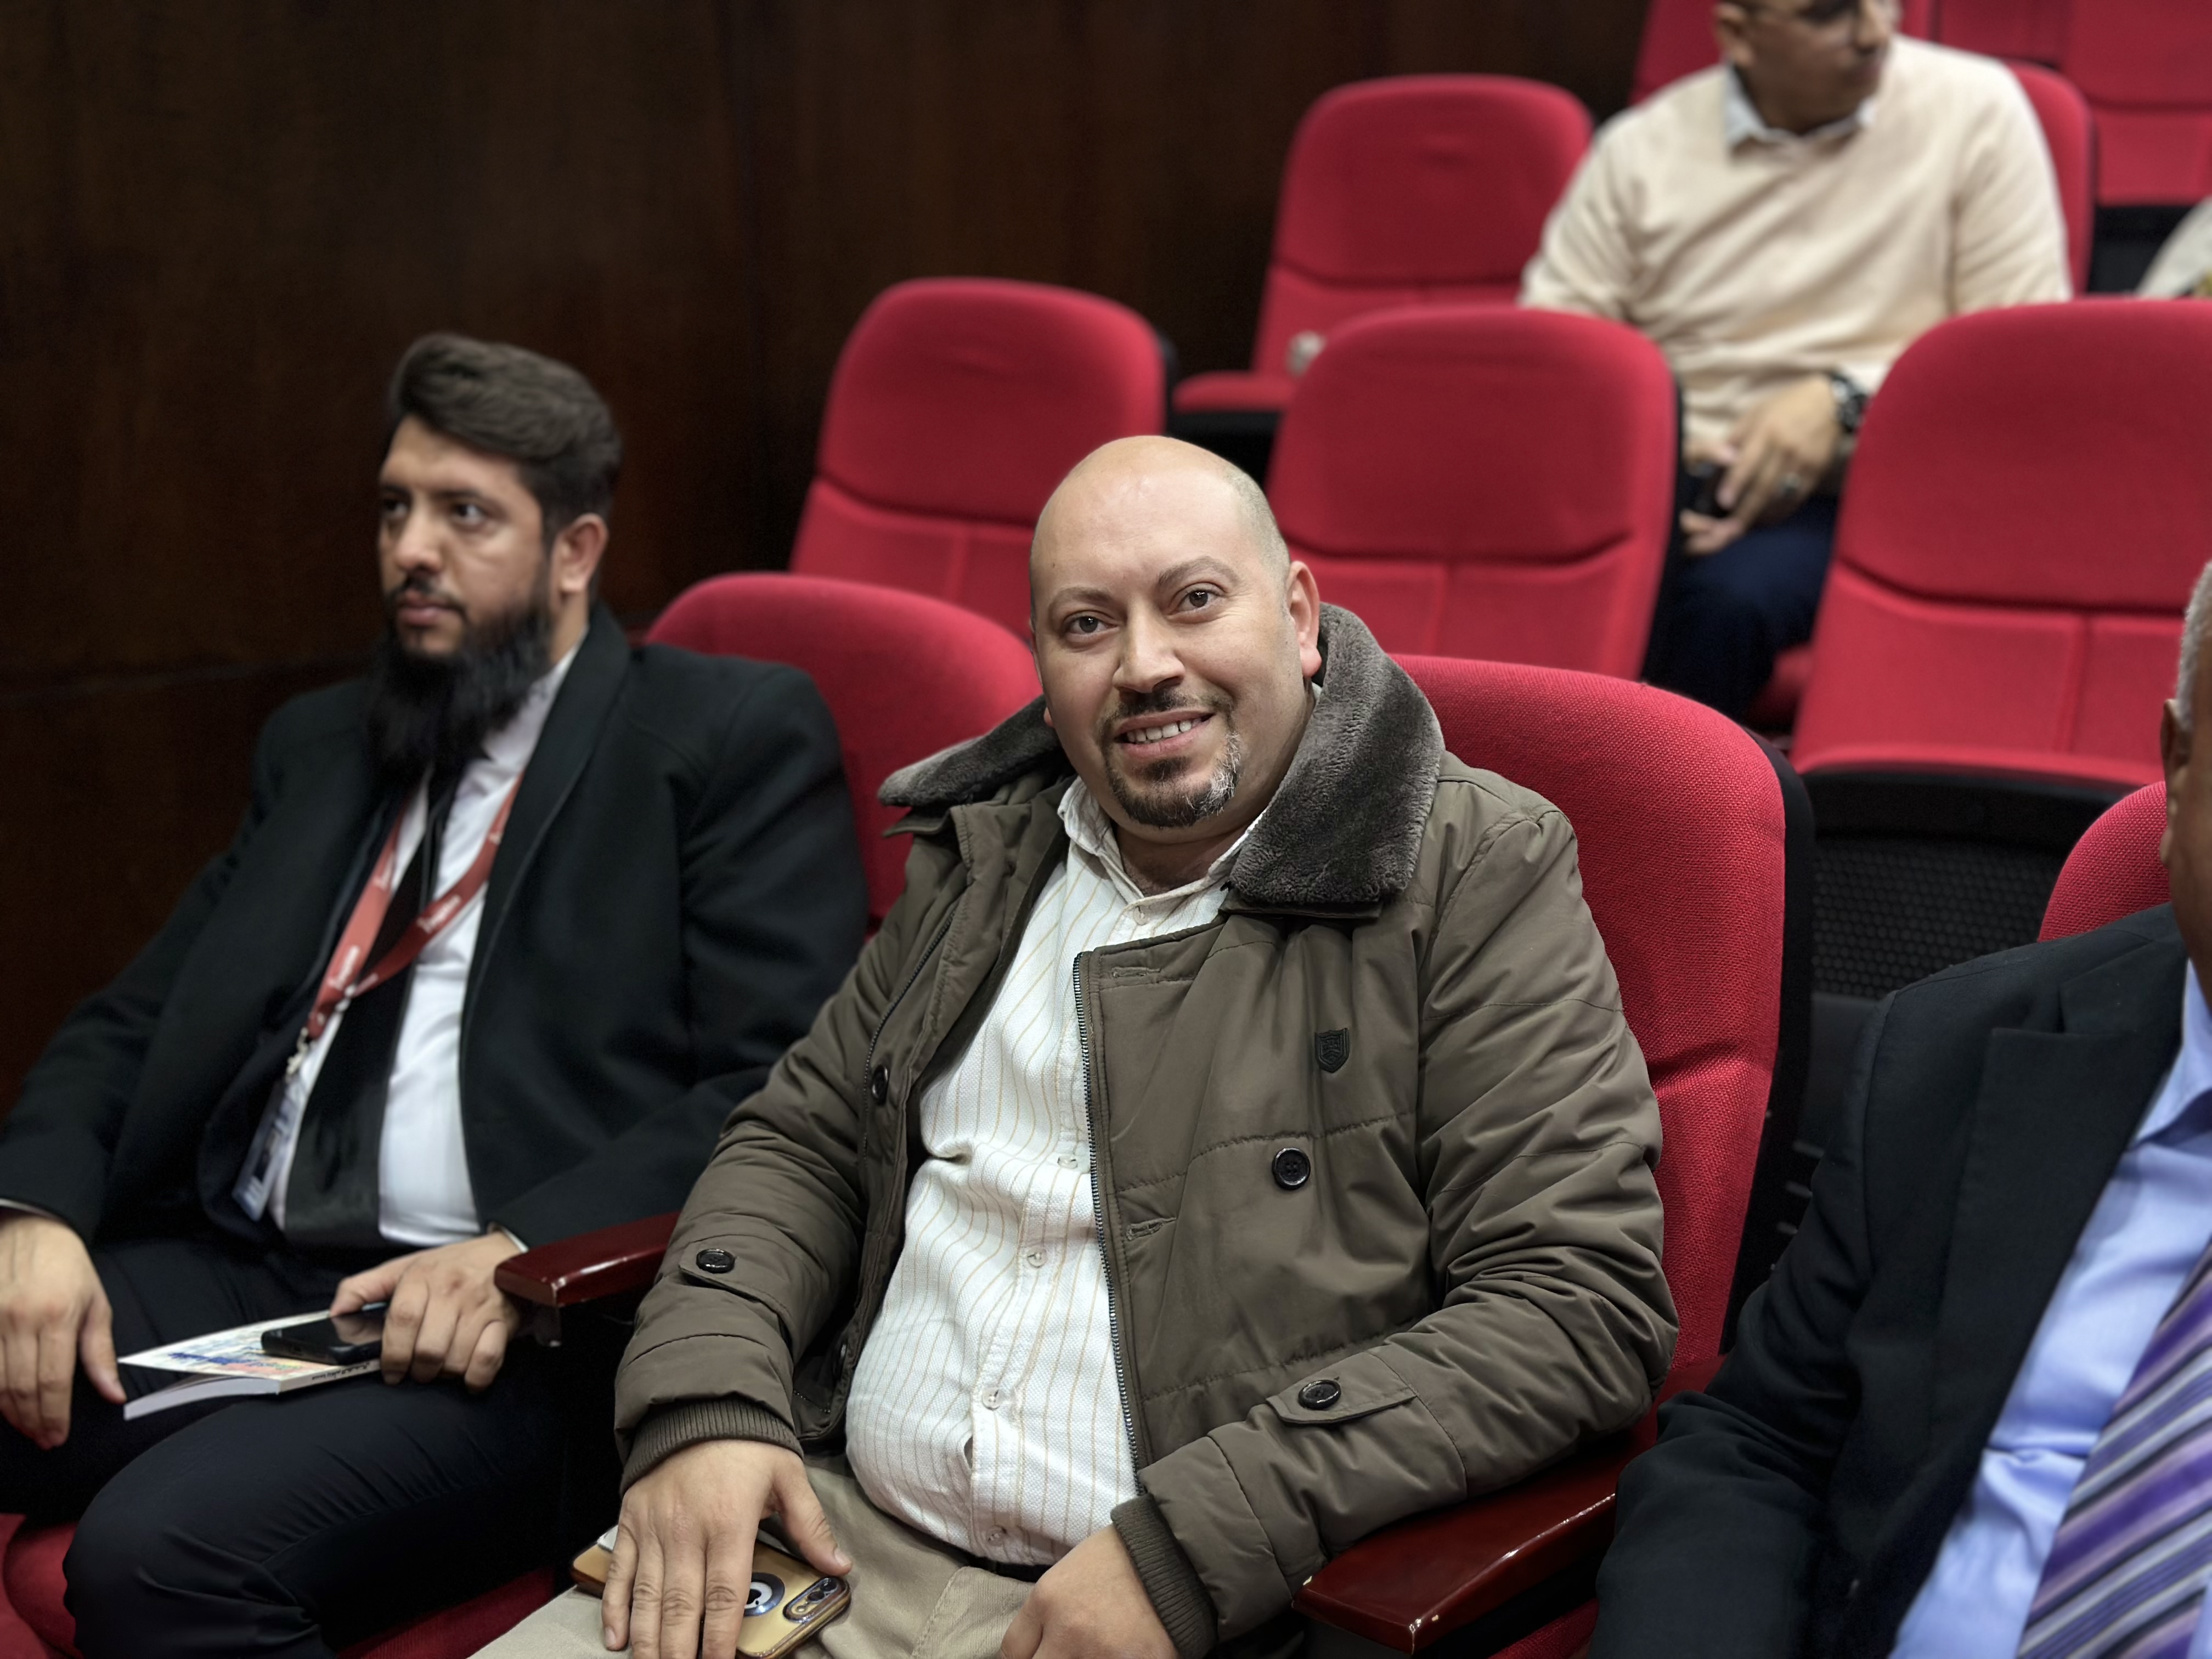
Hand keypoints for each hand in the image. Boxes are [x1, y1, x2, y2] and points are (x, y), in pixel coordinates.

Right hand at [0, 1213, 121, 1447]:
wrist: (31, 1229)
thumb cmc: (68, 1268)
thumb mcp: (96, 1305)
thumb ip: (100, 1353)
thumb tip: (112, 1394)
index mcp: (57, 1316)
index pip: (53, 1381)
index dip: (54, 1416)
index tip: (58, 1437)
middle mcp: (19, 1320)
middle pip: (20, 1388)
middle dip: (32, 1421)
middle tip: (44, 1439)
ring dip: (9, 1413)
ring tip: (26, 1427)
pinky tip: (1, 1405)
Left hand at [331, 1229, 523, 1389]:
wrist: (507, 1252)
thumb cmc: (452, 1266)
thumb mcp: (405, 1267)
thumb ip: (364, 1287)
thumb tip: (335, 1313)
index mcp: (422, 1276)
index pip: (401, 1320)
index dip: (392, 1353)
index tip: (390, 1371)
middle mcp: (451, 1290)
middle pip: (428, 1348)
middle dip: (418, 1370)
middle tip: (418, 1371)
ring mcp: (480, 1307)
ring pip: (455, 1359)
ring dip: (444, 1374)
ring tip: (441, 1368)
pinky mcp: (503, 1322)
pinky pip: (488, 1360)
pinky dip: (475, 1377)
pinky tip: (468, 1376)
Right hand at [603, 1438, 850, 1658]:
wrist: (697, 1402)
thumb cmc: (748, 1444)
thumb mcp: (787, 1476)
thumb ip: (810, 1525)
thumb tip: (841, 1566)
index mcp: (729, 1522)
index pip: (724, 1594)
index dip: (720, 1638)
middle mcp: (686, 1530)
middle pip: (681, 1606)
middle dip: (680, 1651)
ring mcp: (654, 1528)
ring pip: (647, 1596)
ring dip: (648, 1640)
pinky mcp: (630, 1521)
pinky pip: (619, 1572)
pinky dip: (614, 1608)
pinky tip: (616, 1640)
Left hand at [1002, 1525, 1175, 1658]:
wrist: (1177, 1552)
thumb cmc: (1122, 1557)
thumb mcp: (1069, 1574)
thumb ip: (1046, 1612)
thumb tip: (1037, 1648)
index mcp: (1047, 1601)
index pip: (1012, 1652)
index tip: (1036, 1657)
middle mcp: (1067, 1633)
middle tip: (1067, 1654)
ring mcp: (1100, 1655)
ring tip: (1096, 1651)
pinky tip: (1120, 1654)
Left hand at [1680, 375, 1842, 554]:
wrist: (1831, 402)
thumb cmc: (1786, 406)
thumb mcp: (1757, 413)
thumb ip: (1736, 437)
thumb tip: (1715, 461)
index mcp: (1768, 431)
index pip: (1748, 462)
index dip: (1735, 484)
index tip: (1723, 502)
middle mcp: (1786, 448)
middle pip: (1764, 486)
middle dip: (1745, 510)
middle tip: (1728, 528)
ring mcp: (1804, 461)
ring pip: (1780, 495)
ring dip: (1761, 514)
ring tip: (1743, 526)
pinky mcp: (1817, 471)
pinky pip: (1796, 497)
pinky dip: (1781, 510)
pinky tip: (1767, 518)